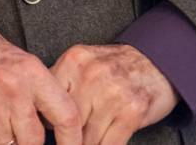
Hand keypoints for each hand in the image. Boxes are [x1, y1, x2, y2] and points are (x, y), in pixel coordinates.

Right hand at [0, 9, 82, 144]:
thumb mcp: (19, 60)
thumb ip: (38, 91)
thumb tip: (54, 125)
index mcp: (31, 71)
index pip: (66, 115)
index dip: (72, 141)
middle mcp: (13, 88)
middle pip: (35, 140)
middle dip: (31, 143)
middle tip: (23, 133)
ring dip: (6, 142)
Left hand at [48, 43, 179, 144]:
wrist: (156, 61)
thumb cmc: (115, 67)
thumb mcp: (84, 63)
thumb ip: (62, 83)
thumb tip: (39, 116)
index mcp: (74, 60)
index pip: (49, 101)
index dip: (49, 122)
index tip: (50, 134)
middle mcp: (91, 75)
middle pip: (67, 123)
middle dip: (68, 138)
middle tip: (70, 139)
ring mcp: (112, 94)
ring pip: (86, 139)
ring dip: (87, 144)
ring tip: (90, 138)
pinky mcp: (131, 113)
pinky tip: (104, 142)